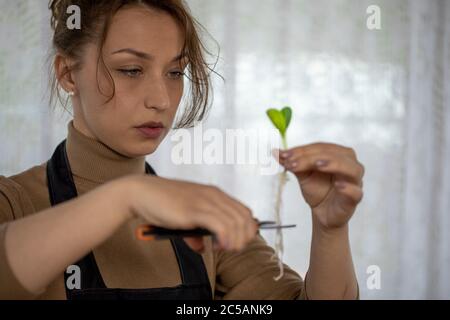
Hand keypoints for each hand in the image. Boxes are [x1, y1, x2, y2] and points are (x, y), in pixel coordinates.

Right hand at [118, 175, 258, 251]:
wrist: (141, 192)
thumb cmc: (162, 203)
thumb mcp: (184, 217)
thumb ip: (196, 232)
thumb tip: (202, 247)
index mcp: (215, 194)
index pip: (244, 211)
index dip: (246, 230)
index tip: (236, 242)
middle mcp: (214, 195)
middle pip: (245, 218)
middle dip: (243, 238)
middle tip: (231, 248)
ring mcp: (205, 201)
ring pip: (236, 223)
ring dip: (235, 241)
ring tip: (223, 248)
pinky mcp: (194, 210)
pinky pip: (221, 225)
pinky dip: (226, 238)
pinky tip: (219, 245)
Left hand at [274, 143, 364, 229]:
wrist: (321, 213)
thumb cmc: (317, 190)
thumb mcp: (302, 175)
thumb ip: (292, 163)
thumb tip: (276, 152)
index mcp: (337, 155)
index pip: (321, 147)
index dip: (302, 150)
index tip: (285, 155)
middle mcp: (349, 165)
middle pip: (335, 154)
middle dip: (312, 156)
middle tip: (294, 162)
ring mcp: (354, 182)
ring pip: (351, 169)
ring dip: (334, 164)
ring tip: (317, 165)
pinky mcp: (355, 198)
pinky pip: (356, 192)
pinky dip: (348, 187)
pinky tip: (338, 185)